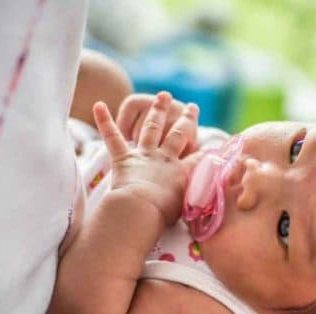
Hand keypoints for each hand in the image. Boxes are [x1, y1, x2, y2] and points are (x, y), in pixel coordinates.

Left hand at [93, 92, 200, 224]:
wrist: (141, 209)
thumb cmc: (163, 215)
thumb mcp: (185, 209)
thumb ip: (192, 200)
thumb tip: (202, 205)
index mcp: (181, 172)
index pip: (199, 157)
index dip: (208, 150)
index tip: (217, 143)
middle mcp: (165, 158)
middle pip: (178, 134)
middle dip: (186, 120)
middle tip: (192, 107)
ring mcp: (144, 156)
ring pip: (152, 128)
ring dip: (157, 110)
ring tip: (163, 95)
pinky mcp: (123, 159)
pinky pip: (113, 138)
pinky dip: (104, 122)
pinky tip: (98, 106)